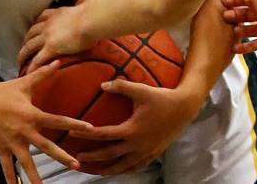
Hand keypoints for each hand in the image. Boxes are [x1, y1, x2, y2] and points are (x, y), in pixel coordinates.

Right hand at [0, 60, 92, 183]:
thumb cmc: (2, 92)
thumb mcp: (23, 83)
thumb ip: (42, 73)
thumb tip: (58, 61)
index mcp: (31, 115)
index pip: (57, 120)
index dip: (74, 123)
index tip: (89, 128)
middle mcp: (24, 130)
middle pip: (46, 146)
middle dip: (62, 156)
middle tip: (76, 165)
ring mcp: (12, 141)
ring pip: (26, 162)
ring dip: (35, 176)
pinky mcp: (1, 148)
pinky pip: (7, 167)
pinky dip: (10, 179)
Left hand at [18, 0, 95, 74]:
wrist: (91, 20)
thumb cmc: (93, 12)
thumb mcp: (87, 2)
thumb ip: (84, 2)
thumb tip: (86, 0)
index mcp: (57, 13)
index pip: (42, 17)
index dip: (37, 25)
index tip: (34, 31)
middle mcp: (49, 24)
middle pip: (31, 33)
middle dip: (26, 41)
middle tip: (25, 49)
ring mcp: (48, 36)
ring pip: (29, 47)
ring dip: (24, 55)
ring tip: (21, 63)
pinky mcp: (51, 48)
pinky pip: (37, 60)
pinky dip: (32, 67)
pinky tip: (28, 73)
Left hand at [68, 79, 200, 175]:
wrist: (184, 108)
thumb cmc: (162, 97)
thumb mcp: (141, 90)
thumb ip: (121, 87)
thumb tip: (102, 85)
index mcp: (132, 130)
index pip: (104, 134)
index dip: (86, 134)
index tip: (72, 133)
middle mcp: (137, 145)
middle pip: (109, 156)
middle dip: (92, 159)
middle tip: (76, 159)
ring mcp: (145, 152)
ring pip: (122, 167)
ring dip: (106, 170)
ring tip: (92, 171)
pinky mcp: (153, 154)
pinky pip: (135, 167)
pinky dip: (123, 170)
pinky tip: (116, 170)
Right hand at [221, 0, 256, 52]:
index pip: (244, 0)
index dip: (234, 1)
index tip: (223, 2)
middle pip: (244, 14)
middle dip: (234, 15)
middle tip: (224, 16)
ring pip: (248, 29)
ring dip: (238, 30)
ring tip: (230, 30)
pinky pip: (253, 45)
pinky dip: (244, 48)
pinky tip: (234, 48)